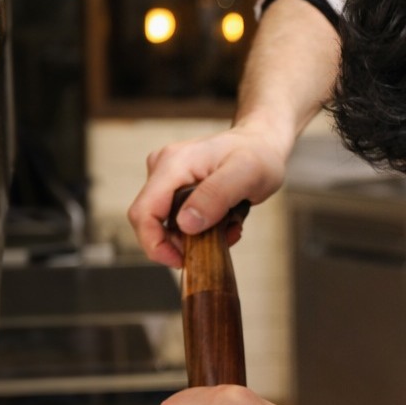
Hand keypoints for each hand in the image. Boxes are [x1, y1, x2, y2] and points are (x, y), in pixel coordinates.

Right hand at [129, 113, 290, 266]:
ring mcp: (168, 178)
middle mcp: (163, 169)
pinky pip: (179, 218)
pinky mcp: (177, 186)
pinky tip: (224, 222)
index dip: (155, 244)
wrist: (262, 143)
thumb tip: (186, 224)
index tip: (180, 261)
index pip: (143, 213)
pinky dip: (201, 229)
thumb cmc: (258, 154)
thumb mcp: (245, 174)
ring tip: (228, 228)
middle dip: (181, 242)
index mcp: (173, 165)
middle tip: (217, 242)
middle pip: (152, 222)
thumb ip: (215, 197)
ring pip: (168, 224)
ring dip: (196, 237)